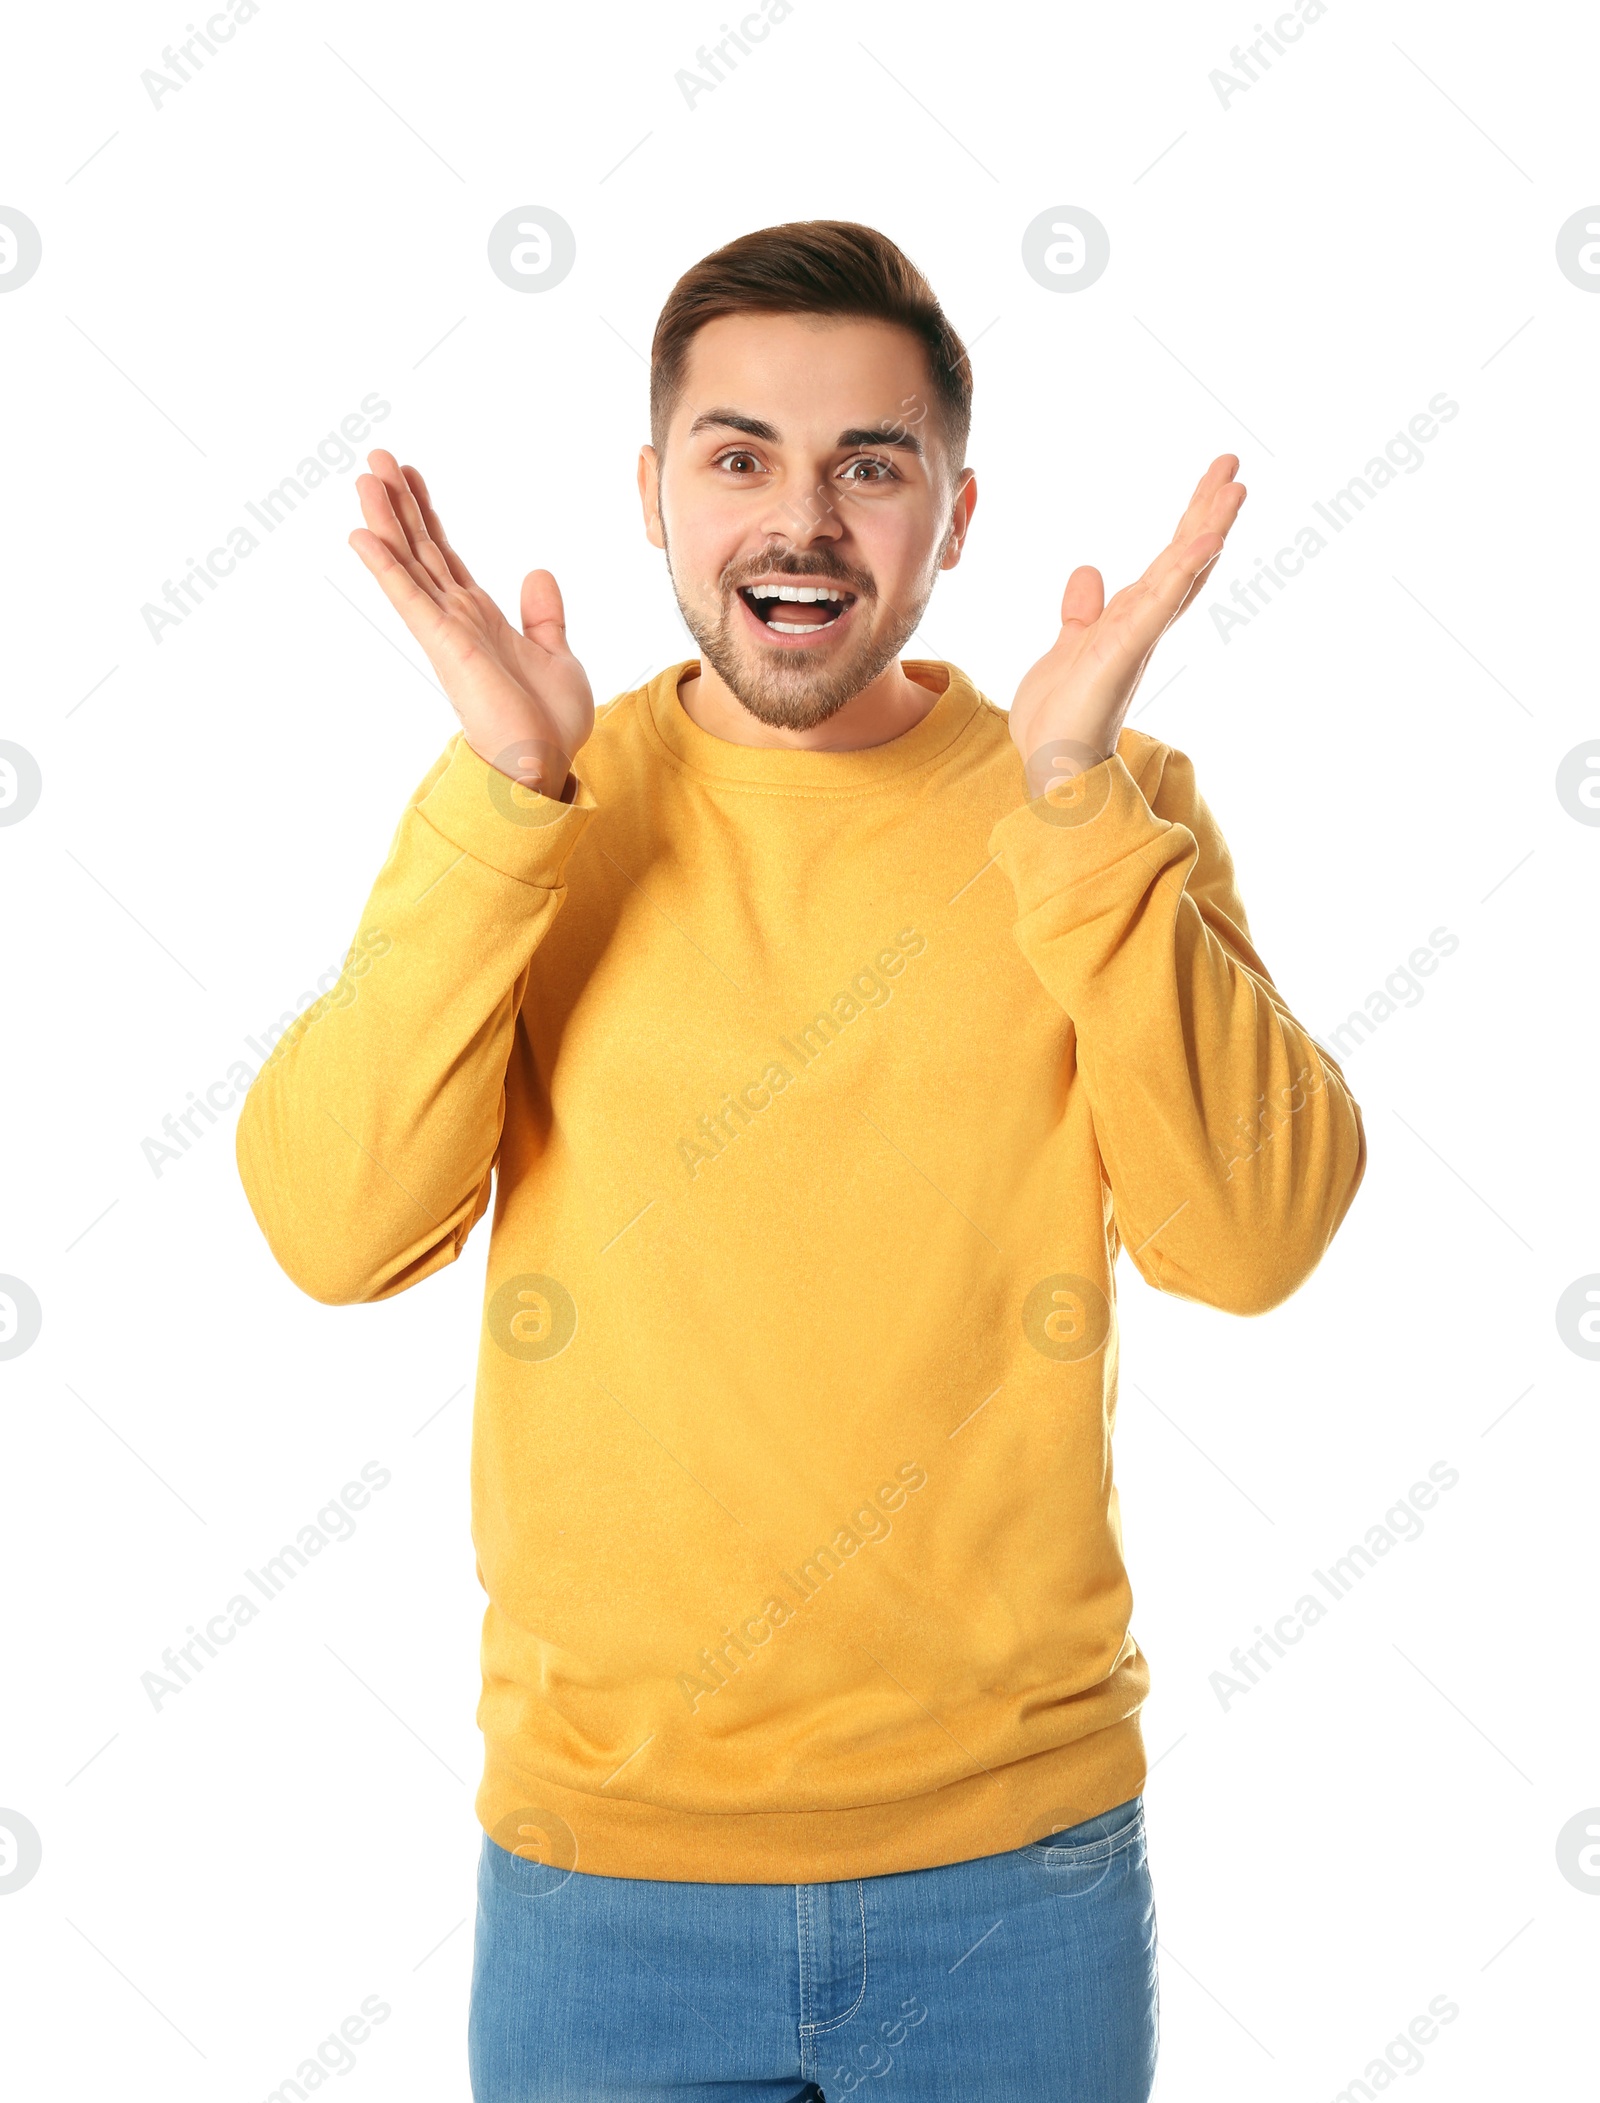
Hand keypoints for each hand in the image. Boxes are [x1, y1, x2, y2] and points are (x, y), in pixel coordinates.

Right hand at [349, 450, 593, 798]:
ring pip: (409, 563)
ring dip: (386, 520)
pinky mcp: (444, 645)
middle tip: (377, 458)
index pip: (445, 556)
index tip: (411, 478)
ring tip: (366, 476)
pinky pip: (409, 597)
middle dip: (400, 503)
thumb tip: (538, 572)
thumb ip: (544, 616)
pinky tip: (362, 534)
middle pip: (420, 549)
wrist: (544, 764)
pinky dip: (386, 566)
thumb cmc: (549, 725)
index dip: (428, 516)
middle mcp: (456, 619)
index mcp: (480, 619)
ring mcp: (446, 630)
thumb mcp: (559, 657)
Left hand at [1009, 456, 1245, 794]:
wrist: (1050, 765)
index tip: (1214, 483)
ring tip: (1234, 489)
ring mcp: (1138, 637)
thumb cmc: (1061, 716)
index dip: (1191, 524)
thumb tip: (1088, 571)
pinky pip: (1159, 605)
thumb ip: (1083, 611)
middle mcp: (1143, 625)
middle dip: (1208, 512)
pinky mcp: (1124, 651)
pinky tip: (1205, 541)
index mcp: (1131, 621)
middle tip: (1233, 468)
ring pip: (1179, 573)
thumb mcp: (1070, 645)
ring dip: (1207, 529)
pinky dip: (1183, 572)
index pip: (1169, 564)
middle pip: (1183, 559)